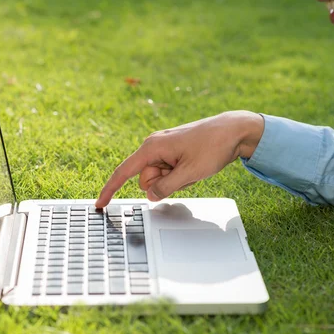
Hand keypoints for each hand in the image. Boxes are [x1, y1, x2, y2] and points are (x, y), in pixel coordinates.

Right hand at [95, 111, 264, 206]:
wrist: (234, 130)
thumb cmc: (213, 146)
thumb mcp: (190, 173)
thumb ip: (166, 187)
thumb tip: (150, 196)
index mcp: (152, 147)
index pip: (124, 172)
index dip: (110, 189)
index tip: (100, 203)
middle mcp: (153, 146)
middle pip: (145, 178)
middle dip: (162, 184)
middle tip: (185, 174)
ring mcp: (163, 149)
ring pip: (158, 177)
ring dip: (173, 180)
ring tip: (192, 168)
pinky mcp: (171, 152)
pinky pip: (168, 172)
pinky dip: (179, 175)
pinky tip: (194, 165)